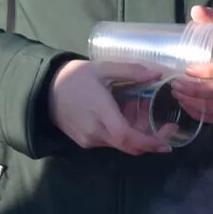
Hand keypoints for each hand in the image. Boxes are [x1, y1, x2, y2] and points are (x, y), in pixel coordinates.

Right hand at [48, 57, 168, 155]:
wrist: (45, 89)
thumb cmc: (75, 76)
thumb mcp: (103, 68)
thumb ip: (131, 71)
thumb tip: (158, 73)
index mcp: (100, 112)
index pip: (127, 136)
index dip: (149, 143)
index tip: (167, 143)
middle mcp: (95, 132)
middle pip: (128, 145)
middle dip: (150, 141)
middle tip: (166, 127)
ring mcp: (88, 140)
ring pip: (120, 144)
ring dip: (136, 134)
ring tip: (144, 113)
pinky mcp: (84, 142)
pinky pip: (109, 142)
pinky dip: (122, 134)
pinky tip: (126, 116)